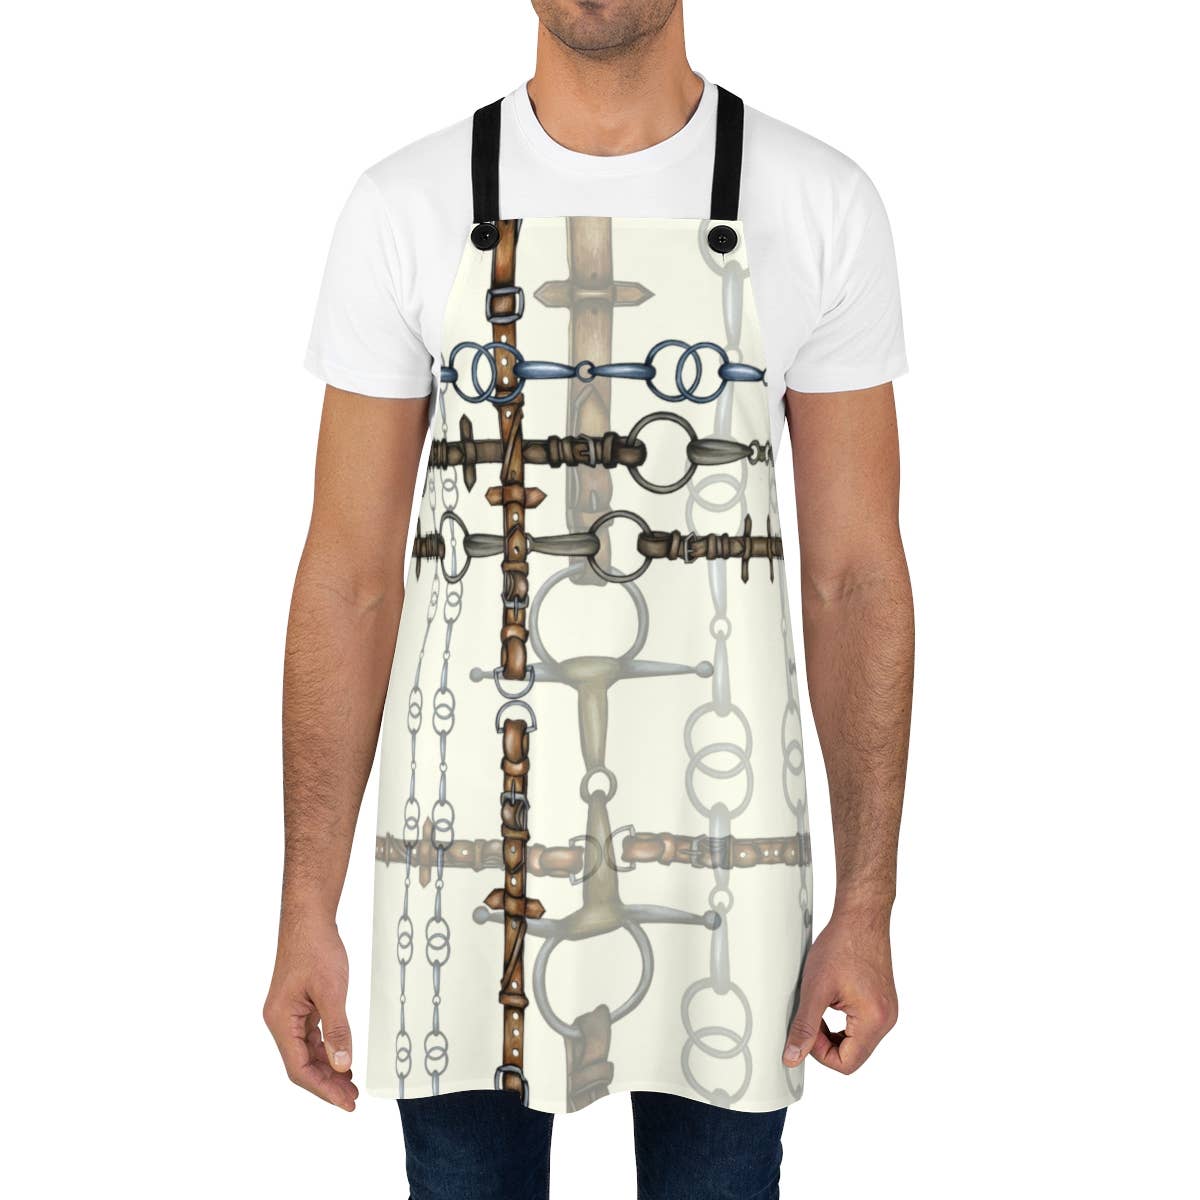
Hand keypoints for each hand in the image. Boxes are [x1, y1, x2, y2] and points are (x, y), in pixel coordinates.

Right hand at [263, 916, 358, 1110]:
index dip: (322, 1088)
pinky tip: (343, 1059)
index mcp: (280, 1021)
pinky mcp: (300, 1005)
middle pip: (301, 1064)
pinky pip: (312, 1037)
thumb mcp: (332, 991)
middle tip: (352, 1099)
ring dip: (328, 1069)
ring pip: (307, 1052)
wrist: (309, 918)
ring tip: (351, 1085)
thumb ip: (337, 1030)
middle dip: (327, 1083)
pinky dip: (327, 1050)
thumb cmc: (315, 948)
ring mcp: (290, 1013)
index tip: (345, 1101)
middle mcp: (281, 1020)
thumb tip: (343, 1064)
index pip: (298, 1068)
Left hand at [782, 904, 897, 1073]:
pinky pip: (863, 1025)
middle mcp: (887, 1020)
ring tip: (821, 1005)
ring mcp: (887, 1010)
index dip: (820, 1053)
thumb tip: (793, 1056)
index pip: (846, 1064)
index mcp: (875, 1021)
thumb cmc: (842, 945)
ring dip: (834, 1031)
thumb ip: (804, 1027)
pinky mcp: (883, 1001)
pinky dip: (844, 1020)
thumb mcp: (815, 989)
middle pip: (853, 1055)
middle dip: (826, 1042)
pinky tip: (832, 1000)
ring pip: (857, 1041)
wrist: (861, 917)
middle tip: (811, 1016)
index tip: (807, 1030)